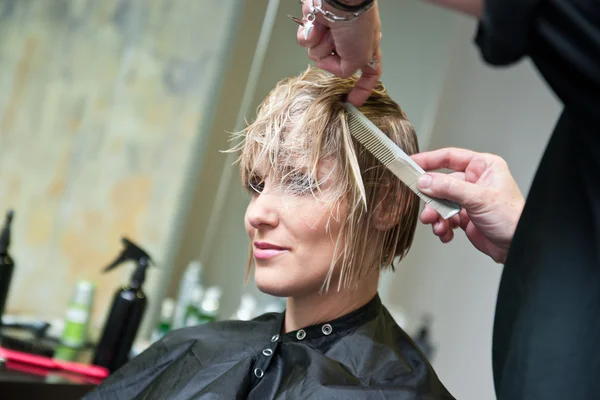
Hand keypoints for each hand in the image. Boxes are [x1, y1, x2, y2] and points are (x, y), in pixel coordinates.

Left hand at [296, 0, 381, 105]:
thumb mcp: (361, 58)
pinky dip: (309, 34)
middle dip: (331, 58)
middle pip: (334, 65)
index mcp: (366, 48)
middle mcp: (348, 42)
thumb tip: (326, 64)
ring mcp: (330, 34)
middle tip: (339, 45)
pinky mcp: (315, 24)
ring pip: (316, 54)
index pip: (368, 75)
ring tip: (329, 31)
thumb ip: (346, 72)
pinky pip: (305, 41)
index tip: (352, 102)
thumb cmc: (357, 21)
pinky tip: (317, 25)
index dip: (361, 90)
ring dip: (320, 44)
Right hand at [411, 148, 524, 263]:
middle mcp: (475, 181)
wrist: (519, 246)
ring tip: (438, 225)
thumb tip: (425, 181)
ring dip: (436, 216)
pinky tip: (446, 233)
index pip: (450, 157)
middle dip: (432, 198)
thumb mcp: (479, 198)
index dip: (428, 160)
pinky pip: (445, 218)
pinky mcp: (465, 217)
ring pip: (440, 203)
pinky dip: (443, 227)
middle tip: (425, 206)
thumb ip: (449, 188)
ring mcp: (469, 200)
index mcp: (483, 167)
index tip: (411, 164)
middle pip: (441, 183)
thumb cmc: (513, 218)